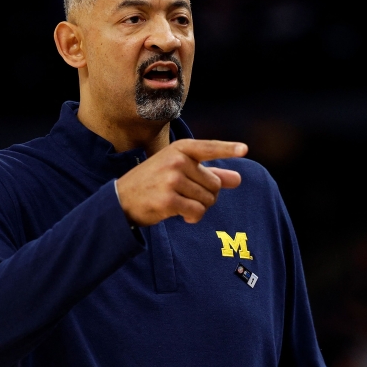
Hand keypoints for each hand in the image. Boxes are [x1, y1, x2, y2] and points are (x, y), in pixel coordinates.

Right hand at [116, 139, 245, 225]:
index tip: (244, 150)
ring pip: (208, 199)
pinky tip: (183, 216)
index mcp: (180, 149)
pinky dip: (194, 218)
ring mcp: (171, 180)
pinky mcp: (168, 200)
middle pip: (214, 184)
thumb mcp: (179, 171)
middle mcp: (176, 161)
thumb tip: (238, 179)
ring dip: (199, 208)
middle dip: (207, 195)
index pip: (208, 148)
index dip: (228, 149)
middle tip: (188, 196)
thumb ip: (209, 173)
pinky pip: (197, 212)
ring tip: (182, 204)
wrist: (122, 199)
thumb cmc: (153, 182)